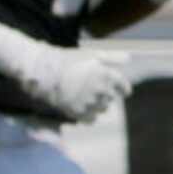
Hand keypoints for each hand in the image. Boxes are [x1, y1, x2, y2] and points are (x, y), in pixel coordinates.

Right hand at [0, 20, 131, 122]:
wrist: (43, 72)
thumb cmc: (68, 60)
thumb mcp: (91, 54)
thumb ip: (112, 58)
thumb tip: (129, 59)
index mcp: (107, 75)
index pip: (124, 87)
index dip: (123, 89)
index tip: (122, 91)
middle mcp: (101, 90)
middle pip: (111, 99)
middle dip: (105, 94)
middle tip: (92, 88)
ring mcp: (89, 103)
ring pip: (102, 109)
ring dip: (97, 104)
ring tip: (85, 96)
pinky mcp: (77, 113)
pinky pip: (91, 119)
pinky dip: (88, 114)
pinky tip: (80, 106)